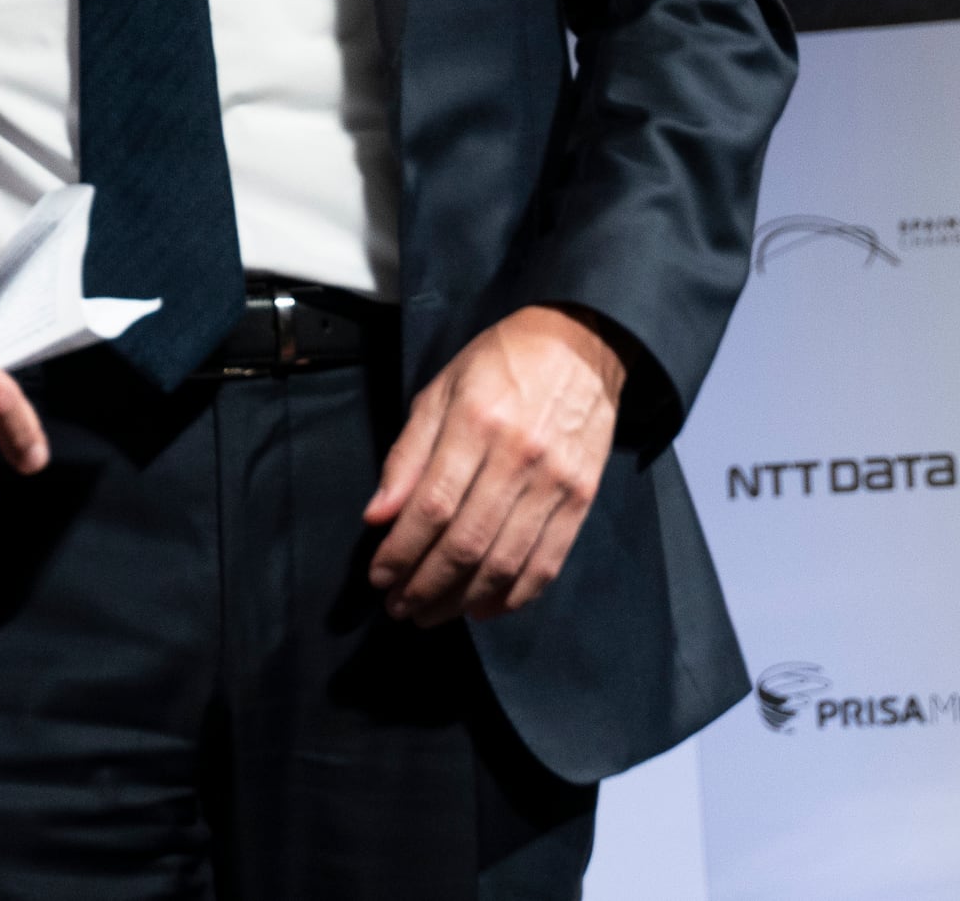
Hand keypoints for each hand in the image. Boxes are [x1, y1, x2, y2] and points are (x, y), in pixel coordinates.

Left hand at [361, 304, 628, 624]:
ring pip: (505, 563)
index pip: (432, 507)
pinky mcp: (582, 499)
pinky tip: (482, 609)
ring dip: (462, 600)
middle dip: (424, 585)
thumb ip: (408, 454)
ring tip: (431, 613)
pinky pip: (546, 563)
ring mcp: (556, 483)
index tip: (378, 576)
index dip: (400, 551)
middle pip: (467, 544)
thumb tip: (378, 516)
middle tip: (398, 606)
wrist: (582, 345)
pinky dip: (512, 597)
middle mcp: (520, 457)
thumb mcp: (440, 389)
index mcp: (476, 423)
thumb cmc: (500, 363)